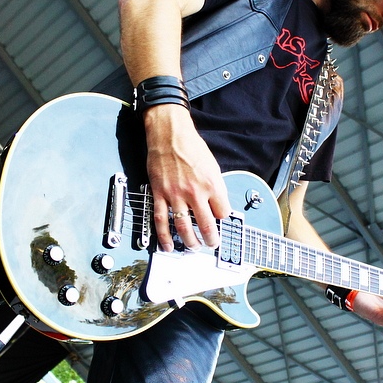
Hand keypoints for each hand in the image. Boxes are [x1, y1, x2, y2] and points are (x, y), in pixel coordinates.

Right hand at [143, 104, 230, 250]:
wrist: (169, 134)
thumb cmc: (191, 146)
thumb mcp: (213, 166)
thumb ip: (215, 187)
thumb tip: (218, 204)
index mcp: (212, 184)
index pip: (222, 212)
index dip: (223, 218)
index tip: (220, 220)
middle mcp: (195, 192)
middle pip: (206, 225)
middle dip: (211, 239)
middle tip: (212, 244)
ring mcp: (175, 195)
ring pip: (184, 227)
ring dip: (190, 242)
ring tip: (194, 248)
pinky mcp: (159, 194)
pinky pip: (161, 220)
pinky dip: (164, 236)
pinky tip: (168, 245)